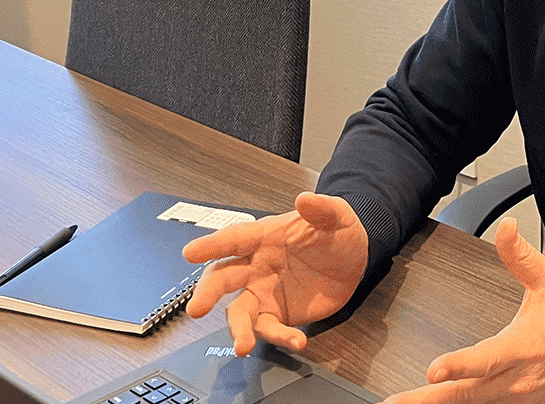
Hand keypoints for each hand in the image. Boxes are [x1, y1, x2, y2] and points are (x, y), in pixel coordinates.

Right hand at [183, 191, 368, 354]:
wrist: (354, 261)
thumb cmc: (336, 233)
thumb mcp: (336, 217)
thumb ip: (322, 209)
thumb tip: (306, 199)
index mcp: (264, 237)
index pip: (234, 239)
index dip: (212, 245)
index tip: (190, 253)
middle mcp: (255, 266)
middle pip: (223, 278)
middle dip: (208, 293)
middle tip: (197, 309)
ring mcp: (263, 292)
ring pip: (240, 312)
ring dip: (238, 329)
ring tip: (243, 345)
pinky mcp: (277, 313)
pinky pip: (271, 329)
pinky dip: (280, 337)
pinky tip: (296, 341)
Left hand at [384, 218, 544, 403]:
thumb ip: (522, 257)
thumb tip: (506, 229)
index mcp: (522, 346)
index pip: (487, 358)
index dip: (459, 365)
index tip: (433, 370)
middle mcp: (515, 378)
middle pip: (466, 393)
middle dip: (429, 399)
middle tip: (396, 402)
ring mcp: (512, 396)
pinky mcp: (511, 403)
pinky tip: (430, 403)